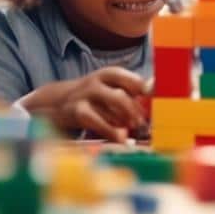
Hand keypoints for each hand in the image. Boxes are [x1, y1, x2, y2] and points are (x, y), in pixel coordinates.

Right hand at [20, 67, 146, 141]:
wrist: (56, 102)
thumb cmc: (94, 97)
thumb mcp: (110, 88)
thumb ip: (133, 91)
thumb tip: (155, 90)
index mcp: (111, 74)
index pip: (134, 81)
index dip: (148, 93)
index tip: (157, 103)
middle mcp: (98, 81)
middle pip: (122, 97)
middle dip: (135, 113)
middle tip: (142, 124)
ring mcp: (86, 95)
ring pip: (112, 111)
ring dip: (125, 123)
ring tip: (131, 130)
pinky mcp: (77, 111)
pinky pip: (99, 122)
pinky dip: (112, 132)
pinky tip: (121, 139)